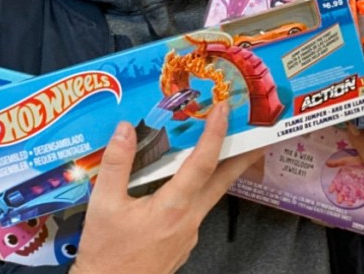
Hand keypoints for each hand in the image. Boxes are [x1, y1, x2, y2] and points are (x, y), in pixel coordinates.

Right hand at [70, 103, 263, 273]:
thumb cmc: (105, 253)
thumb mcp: (102, 205)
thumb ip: (116, 164)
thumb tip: (126, 128)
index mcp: (172, 208)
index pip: (202, 164)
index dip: (215, 134)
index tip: (225, 110)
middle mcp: (189, 220)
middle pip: (223, 181)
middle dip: (243, 155)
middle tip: (260, 132)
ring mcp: (189, 233)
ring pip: (211, 195)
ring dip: (222, 170)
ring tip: (227, 147)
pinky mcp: (183, 241)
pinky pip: (198, 207)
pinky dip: (201, 188)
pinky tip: (190, 180)